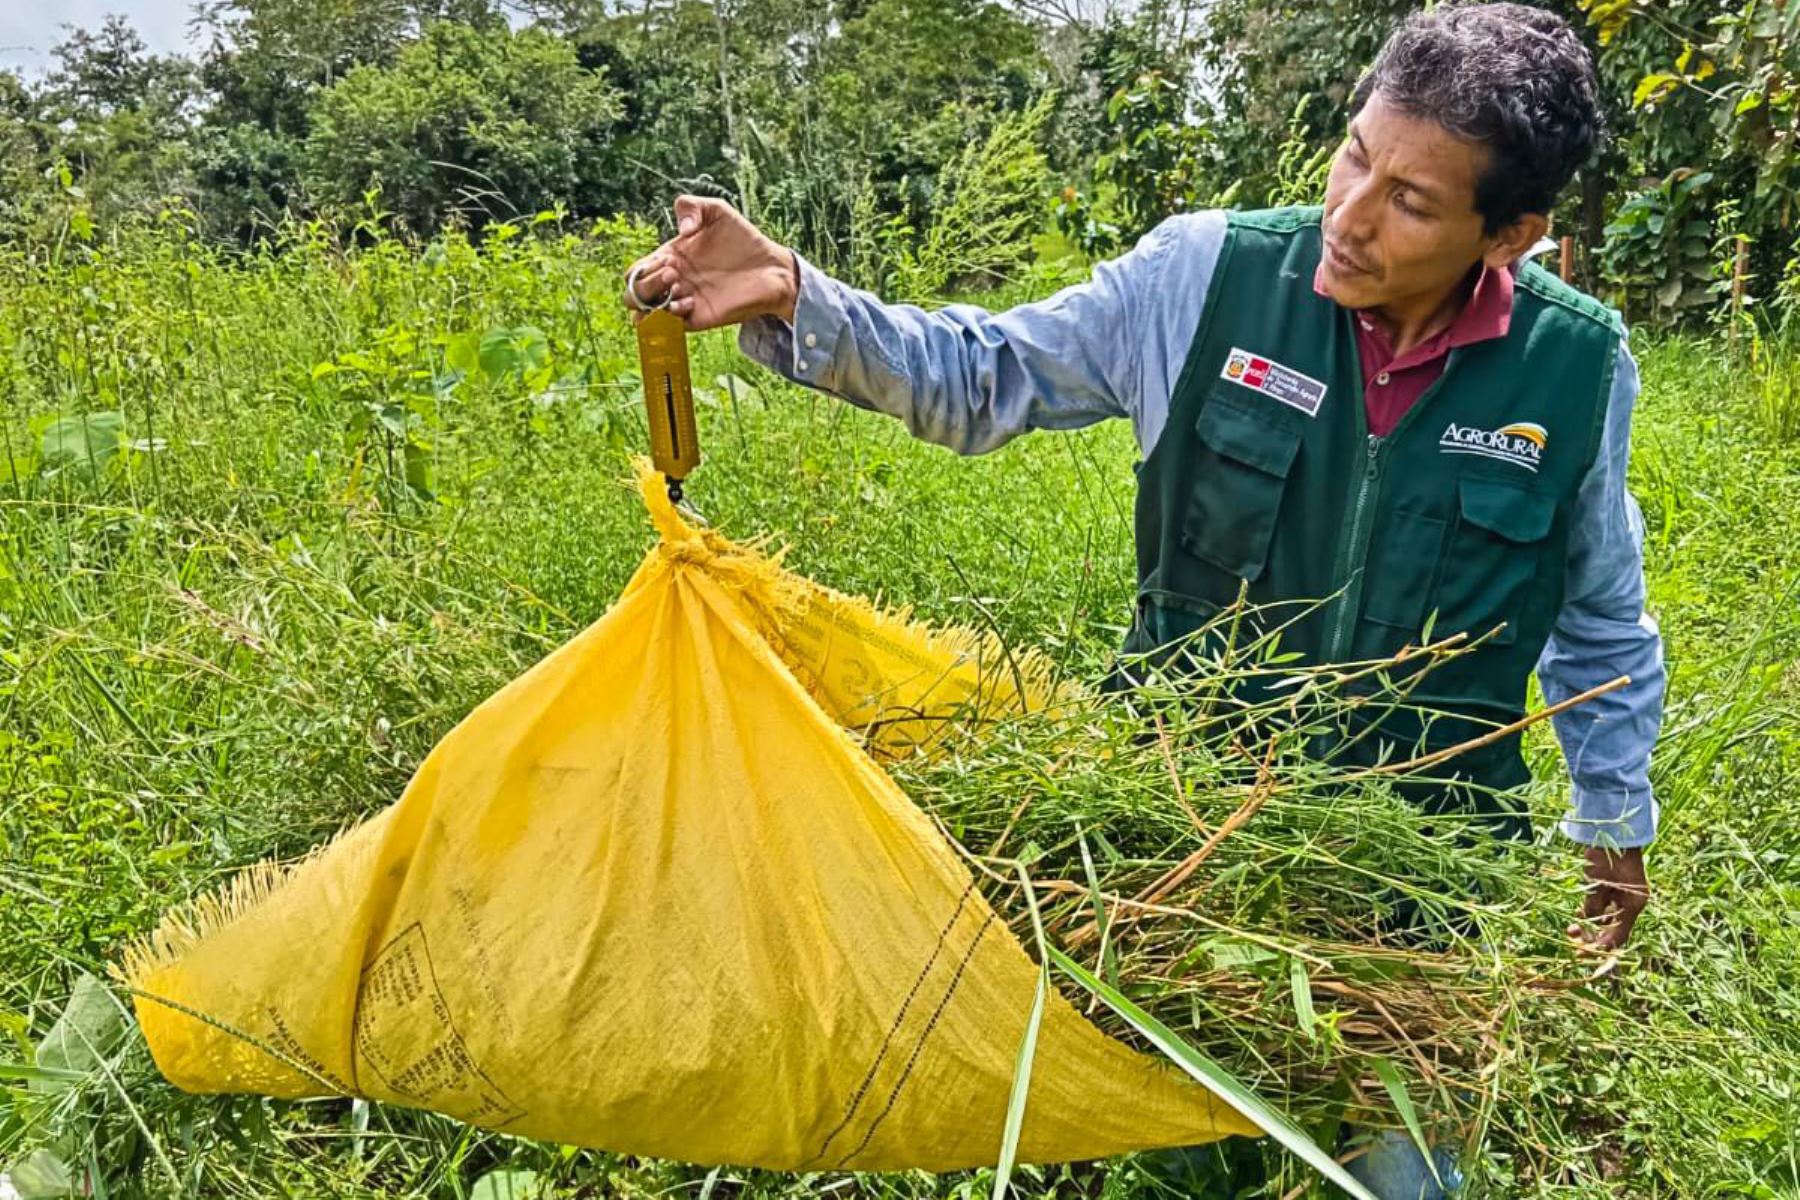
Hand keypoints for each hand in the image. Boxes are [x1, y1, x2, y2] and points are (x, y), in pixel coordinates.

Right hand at [623, 195, 798, 330]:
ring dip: (653, 302)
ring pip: (645, 315)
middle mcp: (672, 283)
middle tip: (673, 273)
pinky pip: (671, 327)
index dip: (642, 268)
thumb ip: (691, 206)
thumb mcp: (716, 211)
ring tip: (678, 286)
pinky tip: (690, 302)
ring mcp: (684, 302)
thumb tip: (681, 230)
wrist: (772, 267)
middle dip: (644, 285)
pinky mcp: (699, 318)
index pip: (635, 272)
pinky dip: (671, 317)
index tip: (668, 258)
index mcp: (669, 259)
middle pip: (632, 295)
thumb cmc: (744, 239)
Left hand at [1568, 846, 1647, 951]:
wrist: (1612, 832)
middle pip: (1613, 930)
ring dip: (1591, 924)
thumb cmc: (1606, 857)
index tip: (1580, 952)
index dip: (1599, 947)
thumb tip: (1586, 922)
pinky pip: (1605, 907)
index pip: (1618, 936)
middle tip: (1572, 935)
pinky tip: (1578, 913)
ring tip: (1572, 926)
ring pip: (1608, 919)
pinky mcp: (1617, 888)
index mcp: (1633, 905)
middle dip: (1593, 935)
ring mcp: (1625, 896)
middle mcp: (1632, 904)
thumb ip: (1592, 906)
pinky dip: (1593, 912)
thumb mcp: (1596, 884)